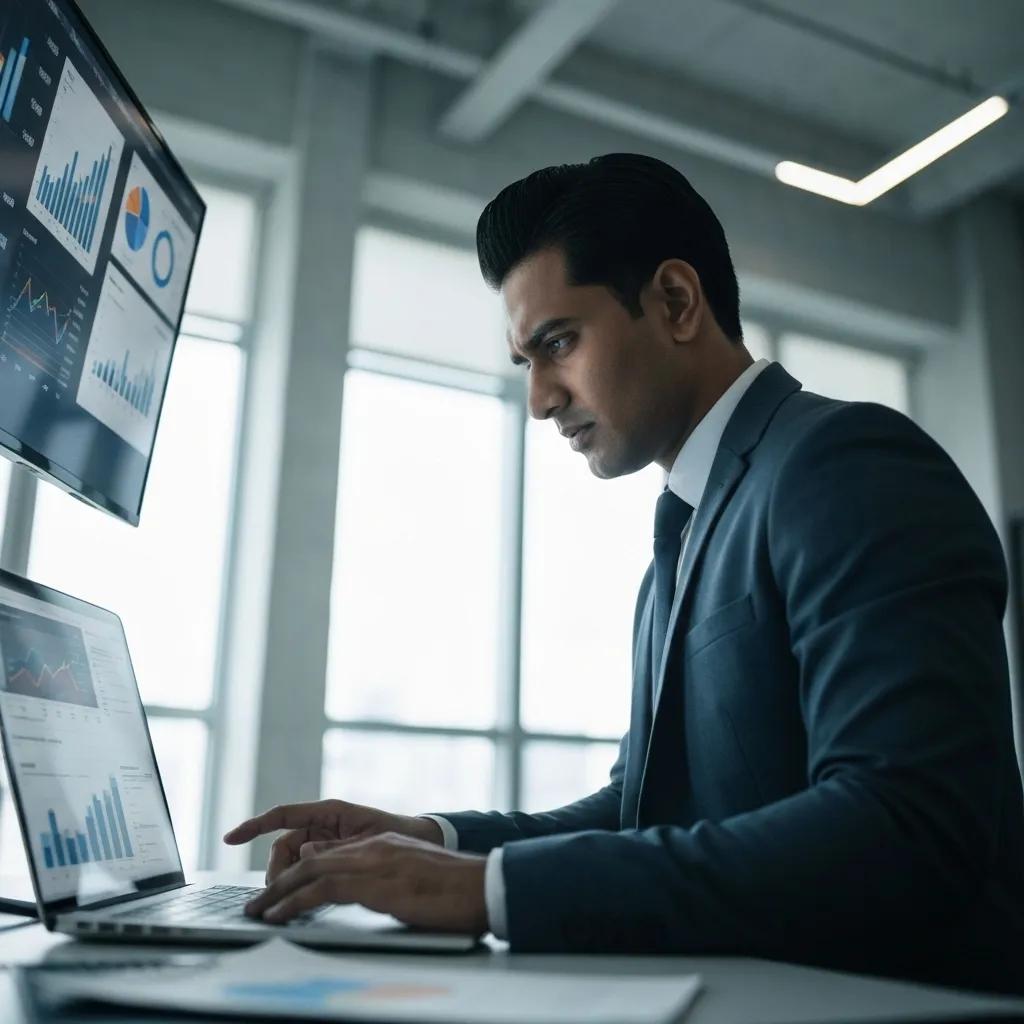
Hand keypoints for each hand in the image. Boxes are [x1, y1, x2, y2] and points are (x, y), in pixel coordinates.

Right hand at [222, 799, 443, 881]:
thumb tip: (303, 852)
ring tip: (289, 901)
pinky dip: (300, 883)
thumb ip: (337, 845)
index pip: (283, 815)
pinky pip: (306, 870)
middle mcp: (323, 825)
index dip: (254, 825)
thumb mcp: (370, 838)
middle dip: (275, 869)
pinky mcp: (331, 858)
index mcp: (331, 813)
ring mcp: (326, 842)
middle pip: (283, 846)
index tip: (230, 838)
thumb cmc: (398, 834)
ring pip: (291, 862)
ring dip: (286, 879)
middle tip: (276, 894)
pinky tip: (300, 900)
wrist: (422, 843)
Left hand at [242, 831, 487, 934]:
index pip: (329, 854)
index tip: (280, 889)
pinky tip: (278, 915)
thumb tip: (349, 880)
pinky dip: (294, 902)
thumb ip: (379, 874)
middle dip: (279, 881)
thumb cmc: (453, 890)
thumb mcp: (410, 877)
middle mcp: (372, 847)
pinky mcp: (373, 883)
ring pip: (310, 872)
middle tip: (257, 902)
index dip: (300, 871)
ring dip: (277, 893)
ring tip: (257, 911)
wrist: (479, 886)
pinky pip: (322, 890)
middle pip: (312, 860)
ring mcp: (372, 862)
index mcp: (381, 845)